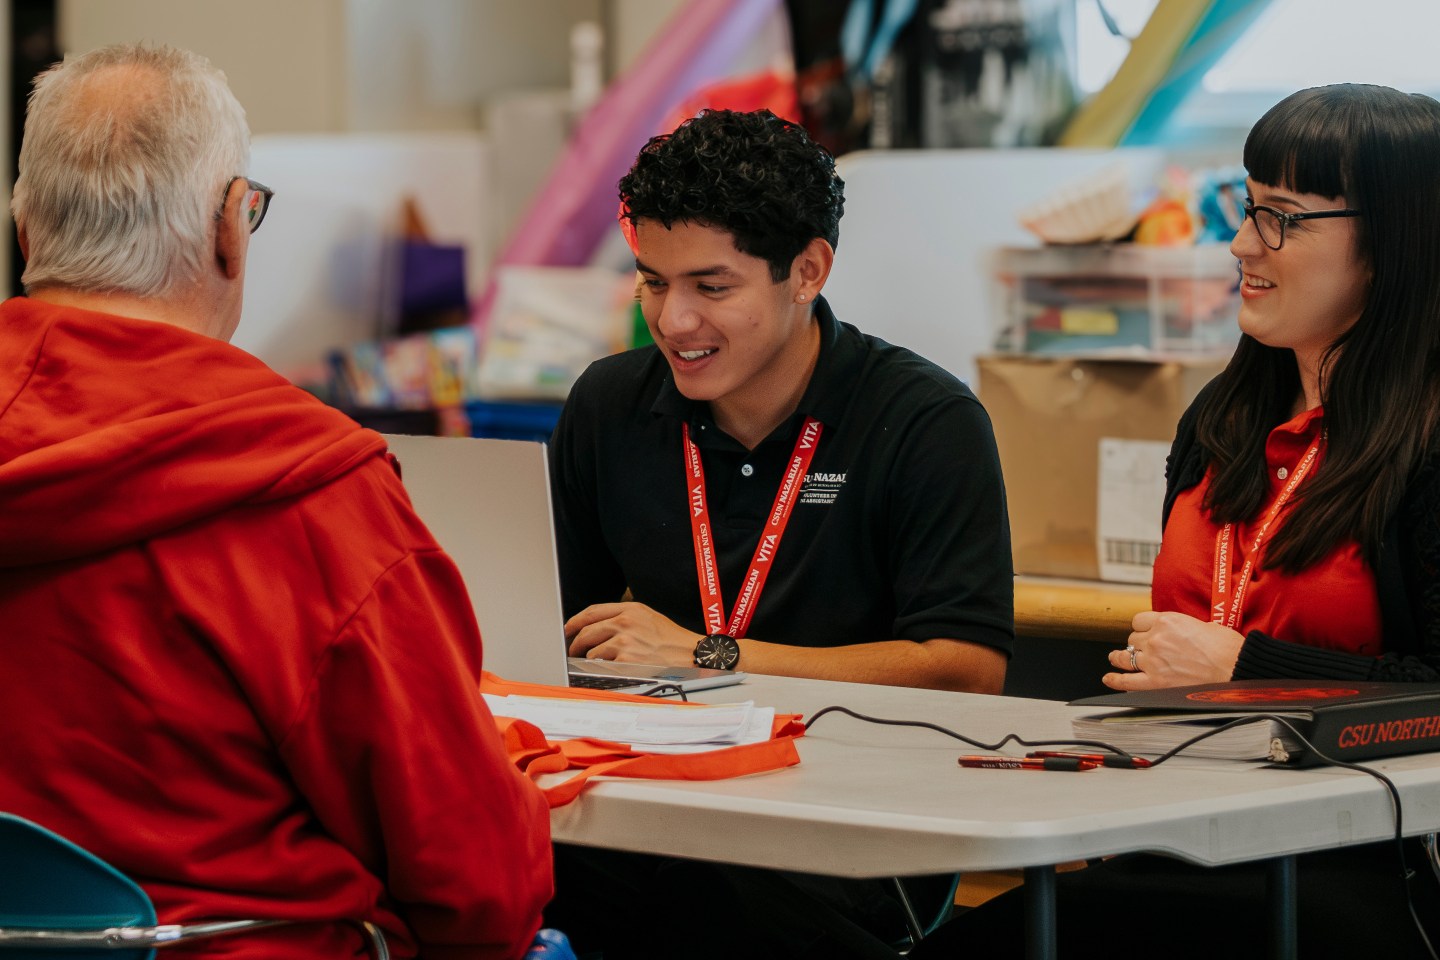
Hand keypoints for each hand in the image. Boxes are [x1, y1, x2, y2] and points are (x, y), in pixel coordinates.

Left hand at [565, 602, 701, 666]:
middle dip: (575, 642)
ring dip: (589, 657)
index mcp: (631, 609)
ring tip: (594, 661)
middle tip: (573, 649)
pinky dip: (601, 667)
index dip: (575, 621)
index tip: (568, 628)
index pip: (592, 611)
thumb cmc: (671, 639)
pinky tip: (607, 667)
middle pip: (587, 630)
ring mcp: (625, 641)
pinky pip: (602, 664)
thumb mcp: (648, 617)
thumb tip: (598, 626)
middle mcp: (625, 622)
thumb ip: (624, 616)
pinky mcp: (626, 659)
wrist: (689, 654)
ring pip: (592, 650)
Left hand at [1103, 611, 1244, 690]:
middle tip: (1141, 648)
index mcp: (1167, 621)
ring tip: (1115, 658)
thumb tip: (1187, 632)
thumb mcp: (1205, 625)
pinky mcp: (1155, 682)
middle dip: (1138, 643)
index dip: (1142, 627)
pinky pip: (1127, 681)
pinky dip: (1115, 680)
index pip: (1139, 620)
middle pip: (1133, 639)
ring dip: (1120, 658)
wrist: (1236, 668)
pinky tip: (1109, 679)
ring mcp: (1153, 660)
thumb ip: (1187, 627)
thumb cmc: (1228, 648)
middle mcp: (1156, 638)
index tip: (1143, 631)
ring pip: (1125, 657)